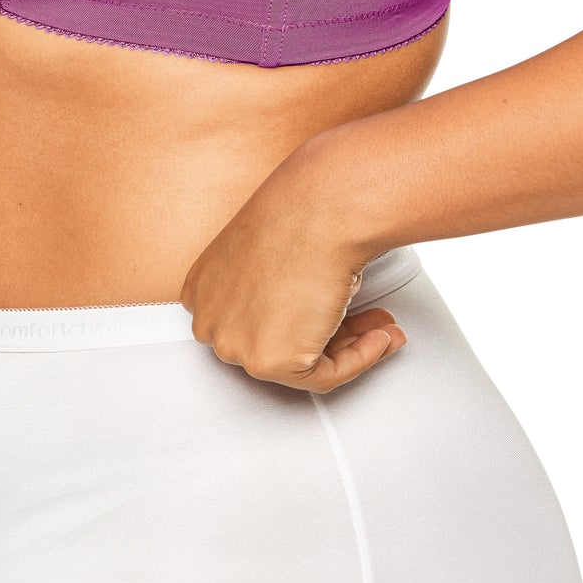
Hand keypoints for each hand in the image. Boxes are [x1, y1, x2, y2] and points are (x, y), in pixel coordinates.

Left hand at [178, 146, 407, 391]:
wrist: (322, 206)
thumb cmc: (301, 211)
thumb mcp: (269, 251)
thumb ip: (273, 288)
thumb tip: (308, 310)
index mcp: (202, 290)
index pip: (250, 322)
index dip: (298, 318)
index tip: (326, 311)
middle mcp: (211, 321)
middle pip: (275, 343)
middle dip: (326, 333)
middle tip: (364, 322)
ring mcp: (236, 344)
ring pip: (299, 364)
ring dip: (351, 346)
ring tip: (380, 329)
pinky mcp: (270, 362)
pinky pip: (325, 376)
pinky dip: (360, 359)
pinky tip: (380, 336)